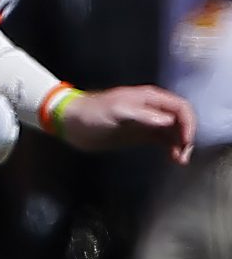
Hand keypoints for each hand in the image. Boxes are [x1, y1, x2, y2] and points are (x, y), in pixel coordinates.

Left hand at [55, 84, 196, 162]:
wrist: (71, 122)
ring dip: (180, 144)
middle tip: (183, 155)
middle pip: (181, 120)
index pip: (180, 107)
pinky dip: (171, 148)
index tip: (185, 141)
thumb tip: (168, 121)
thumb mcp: (117, 111)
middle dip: (186, 135)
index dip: (188, 123)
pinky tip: (173, 158)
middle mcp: (153, 108)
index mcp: (150, 98)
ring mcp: (148, 122)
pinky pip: (163, 140)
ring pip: (174, 131)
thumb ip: (142, 115)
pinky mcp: (141, 134)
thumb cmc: (92, 113)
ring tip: (179, 160)